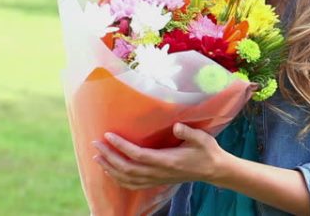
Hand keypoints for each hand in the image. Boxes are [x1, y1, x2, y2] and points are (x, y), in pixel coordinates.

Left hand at [93, 123, 228, 189]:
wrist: (213, 170)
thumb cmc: (207, 151)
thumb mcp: (202, 139)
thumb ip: (189, 133)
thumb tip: (176, 126)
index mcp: (167, 160)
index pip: (138, 155)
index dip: (121, 146)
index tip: (108, 135)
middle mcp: (159, 172)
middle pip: (127, 168)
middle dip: (109, 156)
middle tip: (95, 143)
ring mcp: (156, 179)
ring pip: (127, 179)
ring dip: (110, 168)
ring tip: (97, 157)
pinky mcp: (156, 181)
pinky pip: (132, 184)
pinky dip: (118, 179)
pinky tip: (110, 171)